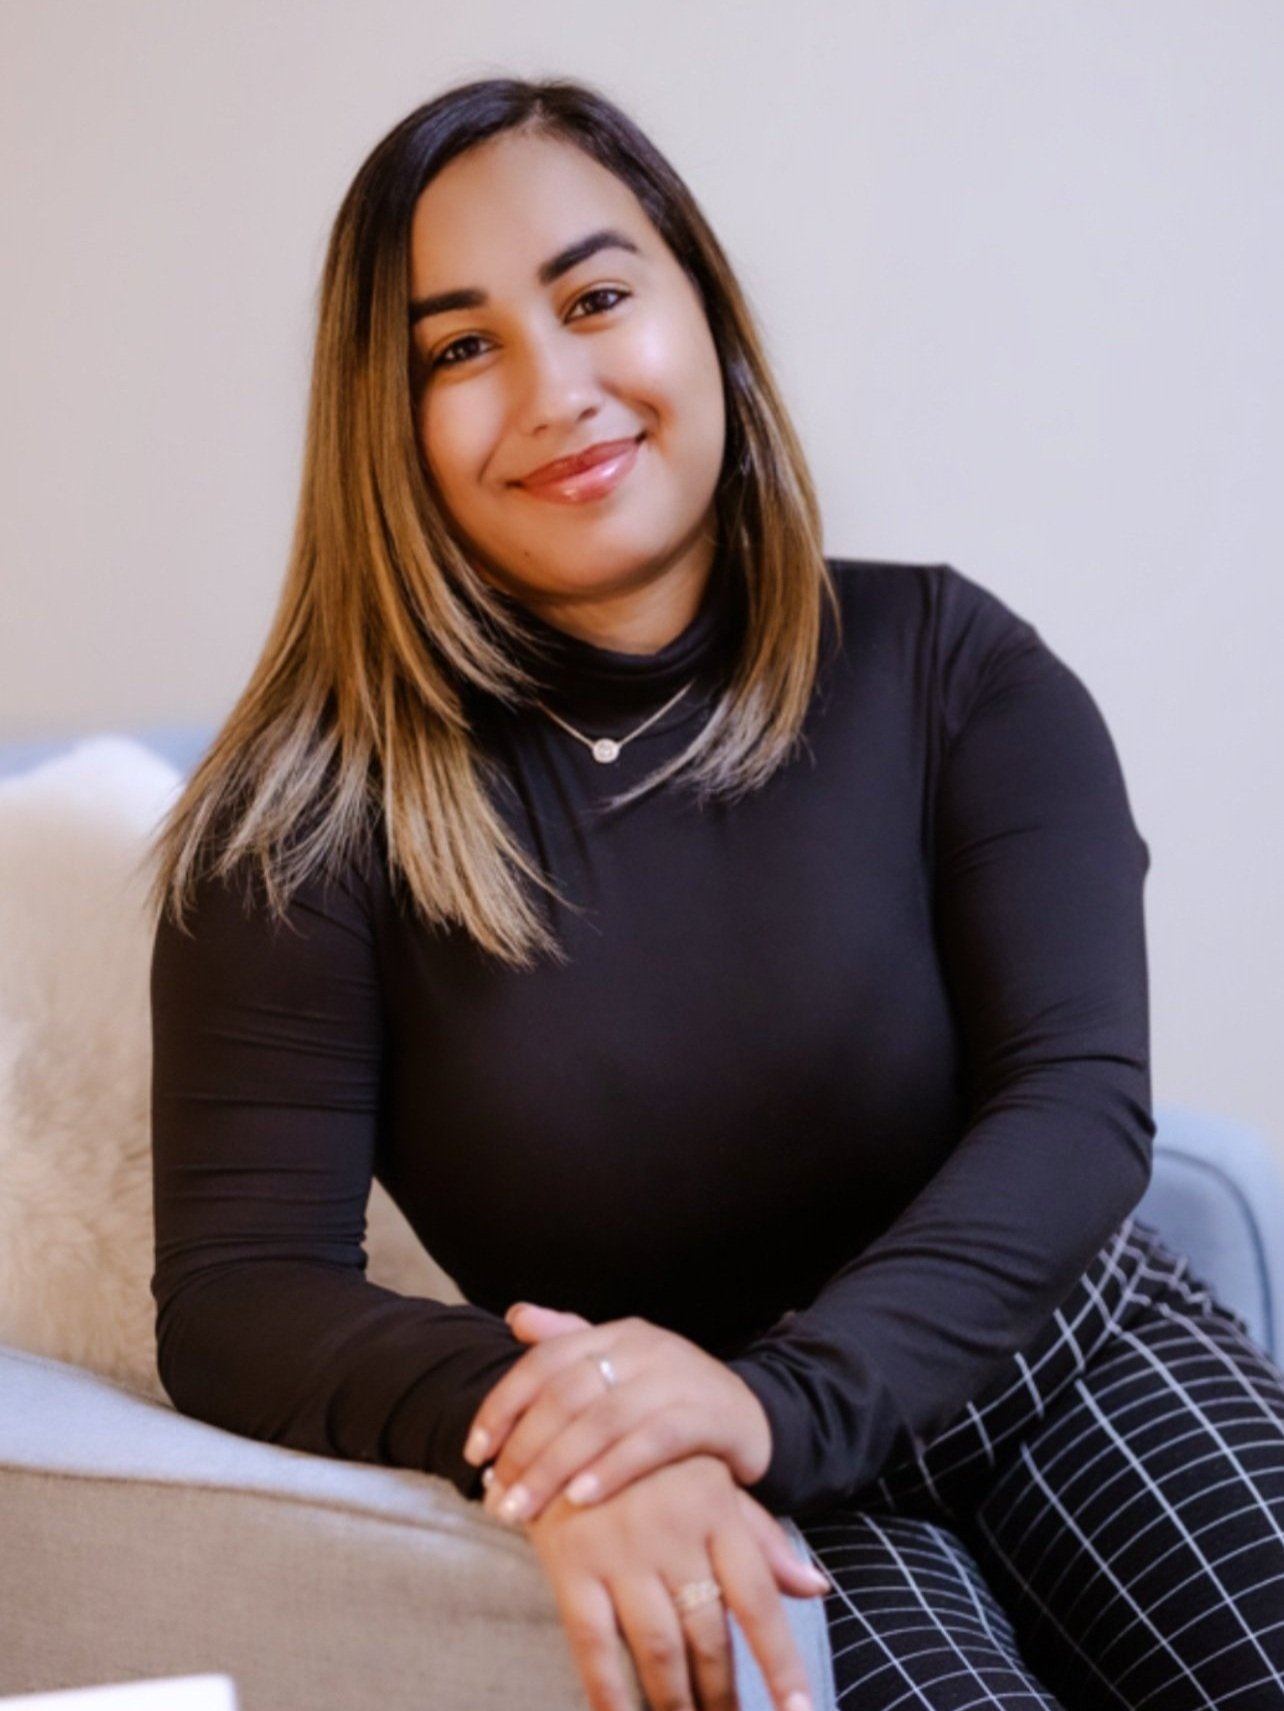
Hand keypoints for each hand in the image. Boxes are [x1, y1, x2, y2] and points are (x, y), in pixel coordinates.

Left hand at [465, 1303, 772, 1525]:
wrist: (753, 1419)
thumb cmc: (671, 1402)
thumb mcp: (621, 1370)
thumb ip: (569, 1344)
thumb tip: (517, 1316)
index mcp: (615, 1334)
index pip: (544, 1360)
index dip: (503, 1405)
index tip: (474, 1453)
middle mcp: (645, 1346)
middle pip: (567, 1393)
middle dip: (524, 1449)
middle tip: (498, 1499)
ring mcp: (680, 1376)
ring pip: (603, 1419)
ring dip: (557, 1467)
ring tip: (526, 1510)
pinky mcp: (710, 1413)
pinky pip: (653, 1440)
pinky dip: (613, 1469)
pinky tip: (583, 1498)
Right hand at [522, 1451, 827, 1710]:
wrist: (569, 1408)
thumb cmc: (654, 1454)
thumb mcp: (713, 1480)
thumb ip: (761, 1538)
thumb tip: (817, 1587)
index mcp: (715, 1508)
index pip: (757, 1598)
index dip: (779, 1660)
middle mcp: (672, 1532)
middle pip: (707, 1635)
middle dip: (722, 1695)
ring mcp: (620, 1550)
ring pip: (657, 1648)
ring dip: (675, 1702)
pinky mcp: (571, 1563)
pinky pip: (593, 1644)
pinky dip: (609, 1693)